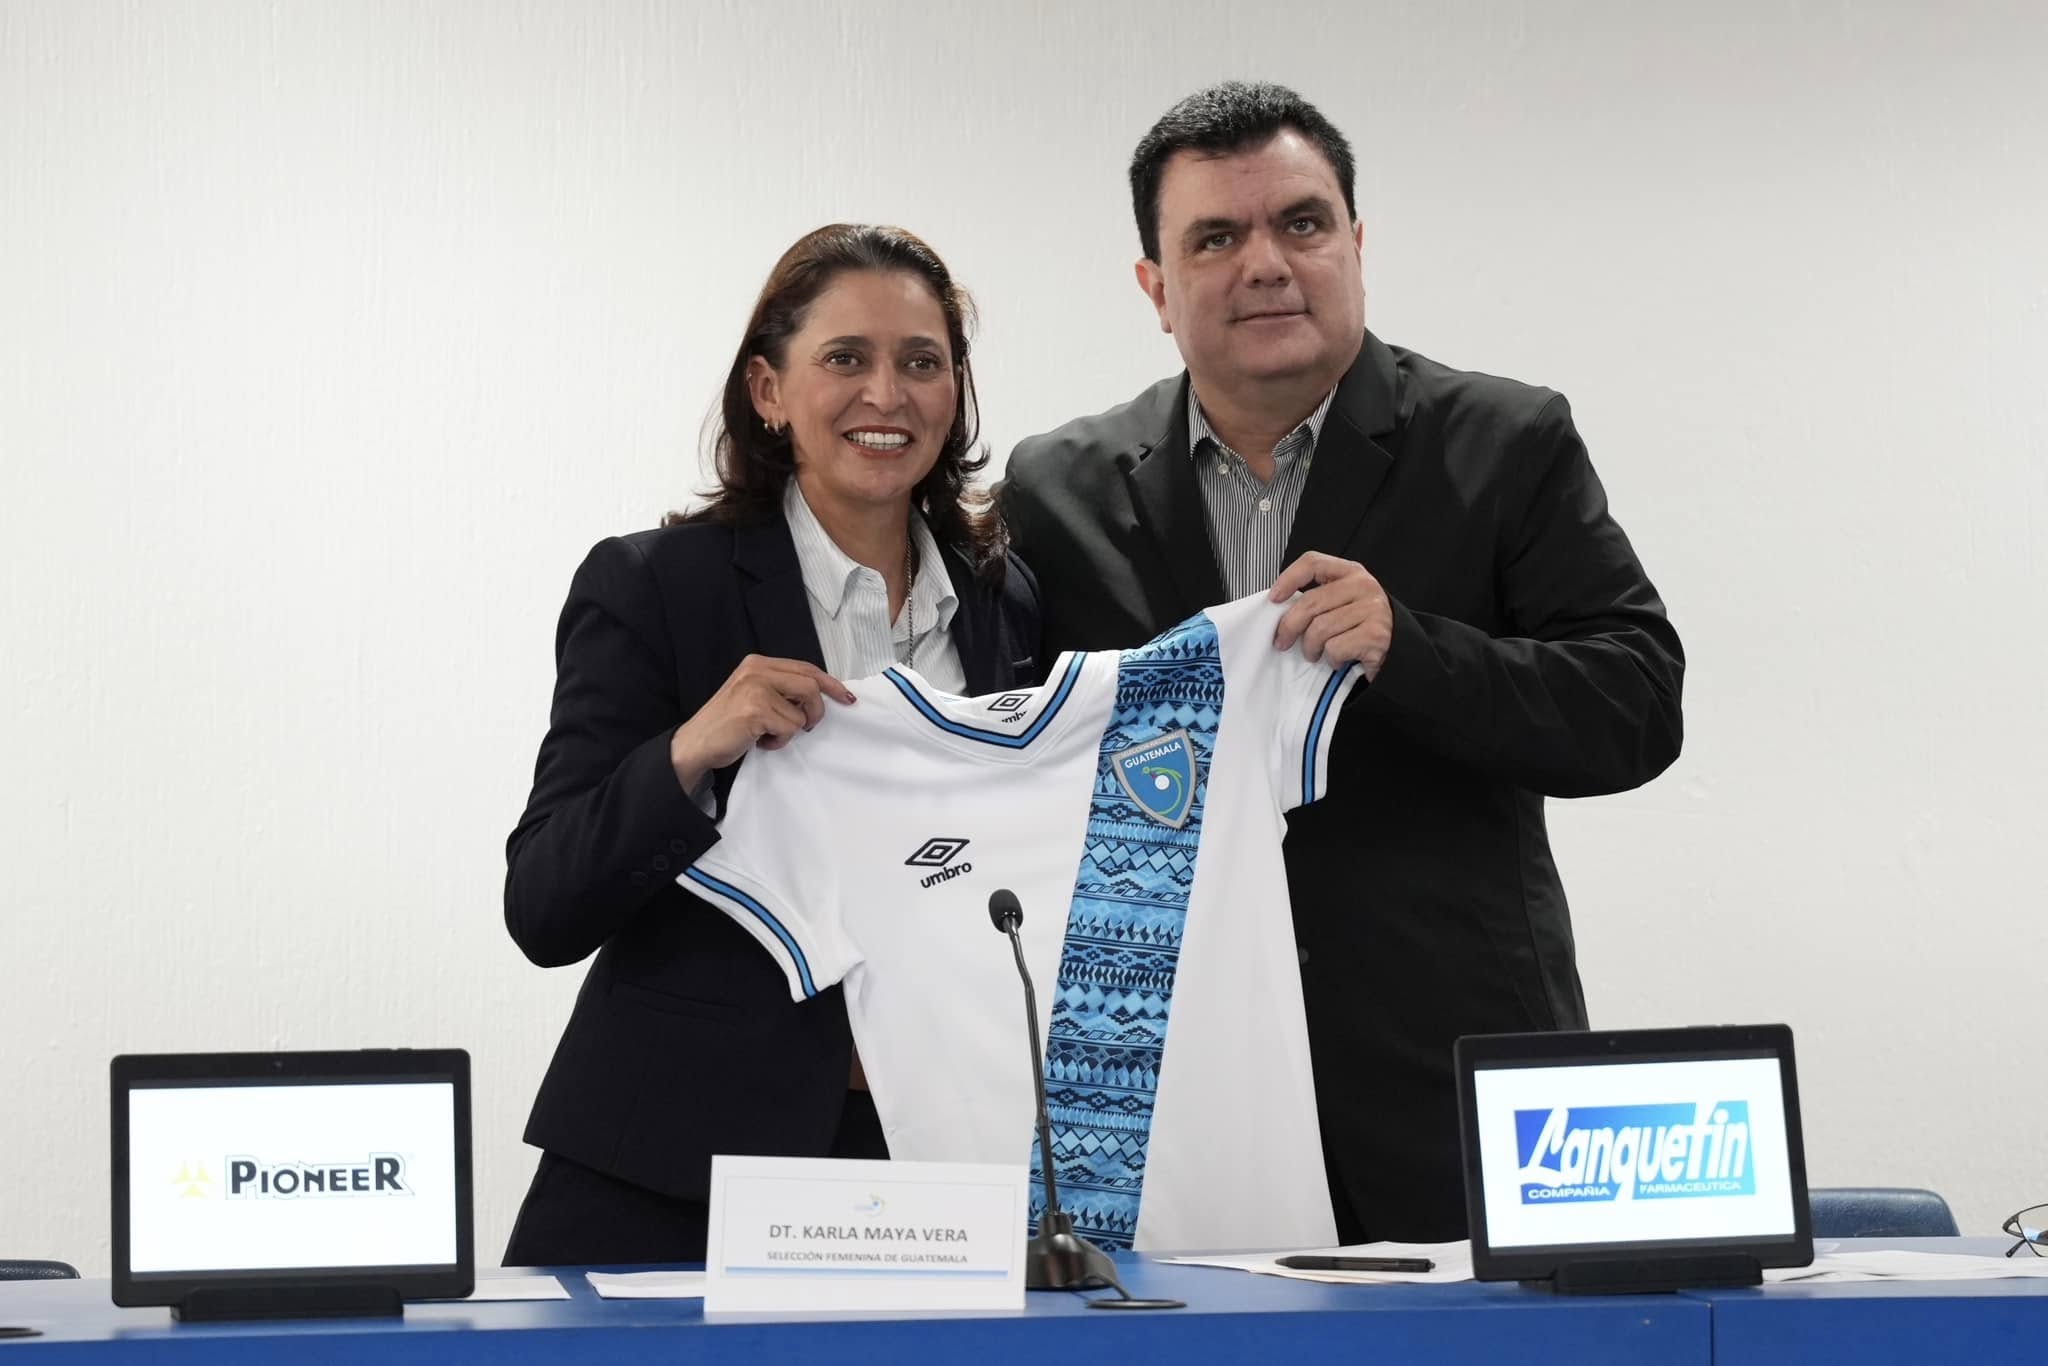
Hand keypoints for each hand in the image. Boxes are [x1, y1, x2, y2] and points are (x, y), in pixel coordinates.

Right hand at [669, 655, 855, 793]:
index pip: (806, 668)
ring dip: (792, 730)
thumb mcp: (753, 695)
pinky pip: (790, 728)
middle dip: (816, 711)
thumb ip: (780, 689)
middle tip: (807, 727)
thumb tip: (819, 695)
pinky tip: (760, 741)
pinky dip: (780, 741)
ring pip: (802, 711)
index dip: (830, 684)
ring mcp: (756, 689)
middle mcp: (757, 670)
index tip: (847, 698)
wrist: (695, 744)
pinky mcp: (756, 710)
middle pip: (811, 686)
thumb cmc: (727, 724)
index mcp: (758, 663)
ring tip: (769, 734)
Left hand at [1269, 551, 1393, 678]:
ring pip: (1319, 629)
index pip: (1313, 562)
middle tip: (1283, 641)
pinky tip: (1339, 659)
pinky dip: (1331, 659)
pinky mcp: (1375, 635)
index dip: (1288, 579)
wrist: (1402, 652)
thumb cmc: (1363, 627)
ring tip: (1317, 653)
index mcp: (1351, 572)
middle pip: (1310, 602)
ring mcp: (1372, 609)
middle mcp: (1364, 586)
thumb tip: (1279, 607)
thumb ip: (1318, 598)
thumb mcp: (1343, 603)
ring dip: (1311, 648)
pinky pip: (1334, 648)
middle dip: (1289, 626)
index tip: (1273, 598)